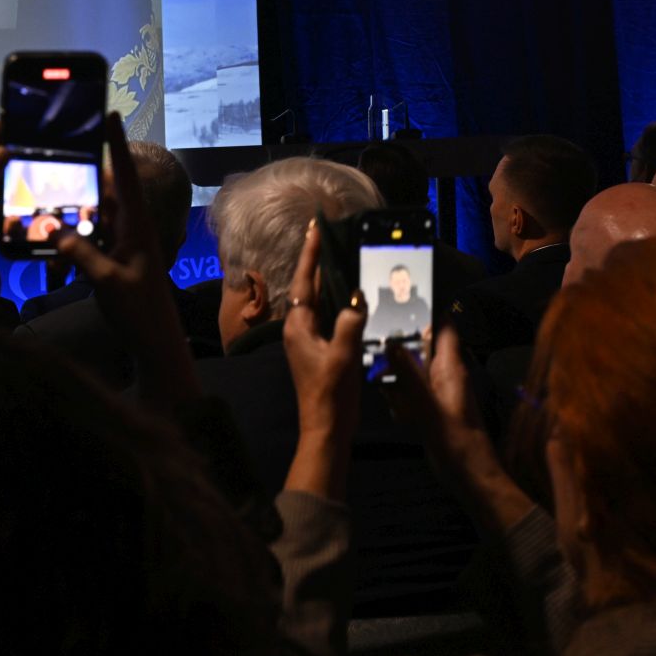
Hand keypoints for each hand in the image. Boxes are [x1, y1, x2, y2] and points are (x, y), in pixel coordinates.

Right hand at [56, 114, 196, 405]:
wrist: (155, 346)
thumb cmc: (140, 312)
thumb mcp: (106, 281)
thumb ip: (79, 253)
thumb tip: (51, 228)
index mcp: (137, 225)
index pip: (126, 175)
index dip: (116, 144)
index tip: (109, 115)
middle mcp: (130, 228)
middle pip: (99, 194)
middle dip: (74, 187)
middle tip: (47, 174)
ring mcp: (120, 245)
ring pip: (87, 221)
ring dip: (66, 225)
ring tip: (39, 220)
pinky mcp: (111, 261)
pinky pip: (85, 245)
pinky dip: (68, 249)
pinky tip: (48, 260)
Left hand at [282, 220, 364, 498]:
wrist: (326, 427)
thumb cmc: (331, 393)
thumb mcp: (344, 357)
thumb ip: (350, 325)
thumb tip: (357, 301)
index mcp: (298, 326)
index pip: (303, 281)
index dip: (310, 254)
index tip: (314, 228)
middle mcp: (299, 328)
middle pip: (308, 287)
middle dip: (318, 262)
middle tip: (329, 235)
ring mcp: (308, 339)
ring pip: (319, 301)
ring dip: (329, 281)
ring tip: (342, 257)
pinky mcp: (319, 349)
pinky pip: (328, 316)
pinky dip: (338, 302)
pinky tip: (353, 296)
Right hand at [383, 324, 488, 471]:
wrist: (475, 481)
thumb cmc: (459, 447)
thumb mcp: (430, 410)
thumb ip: (410, 376)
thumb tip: (391, 341)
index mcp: (451, 369)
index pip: (442, 327)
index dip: (424, 311)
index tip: (395, 300)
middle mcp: (446, 376)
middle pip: (420, 346)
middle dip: (398, 345)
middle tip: (373, 346)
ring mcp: (439, 393)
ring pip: (412, 370)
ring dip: (396, 375)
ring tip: (382, 383)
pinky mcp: (432, 409)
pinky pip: (411, 393)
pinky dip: (400, 398)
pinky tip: (397, 411)